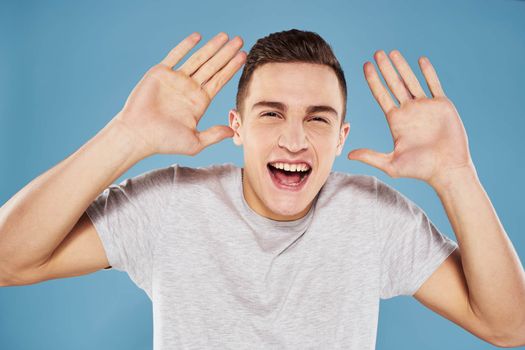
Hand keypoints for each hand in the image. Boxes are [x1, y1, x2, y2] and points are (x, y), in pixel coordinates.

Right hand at [112, 32, 245, 156]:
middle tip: (240, 40)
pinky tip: (198, 37)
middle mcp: (189, 88)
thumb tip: (233, 132)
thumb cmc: (164, 141)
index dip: (232, 68)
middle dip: (226, 54)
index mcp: (199, 101)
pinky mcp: (160, 73)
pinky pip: (175, 55)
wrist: (138, 135)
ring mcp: (176, 79)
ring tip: (225, 36)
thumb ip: (214, 135)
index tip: (244, 56)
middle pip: (213, 66)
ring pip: (198, 59)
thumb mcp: (195, 142)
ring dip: (211, 47)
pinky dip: (186, 46)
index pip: (220, 80)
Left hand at [348, 50, 474, 186]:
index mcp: (396, 120)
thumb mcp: (391, 163)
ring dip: (403, 66)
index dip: (373, 80)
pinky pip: (433, 85)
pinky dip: (428, 72)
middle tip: (377, 53)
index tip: (365, 66)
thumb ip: (371, 156)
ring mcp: (425, 106)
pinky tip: (420, 60)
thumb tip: (348, 154)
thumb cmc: (420, 169)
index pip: (381, 95)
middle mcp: (408, 110)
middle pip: (394, 84)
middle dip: (386, 68)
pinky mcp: (442, 105)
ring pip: (411, 81)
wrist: (447, 169)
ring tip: (393, 52)